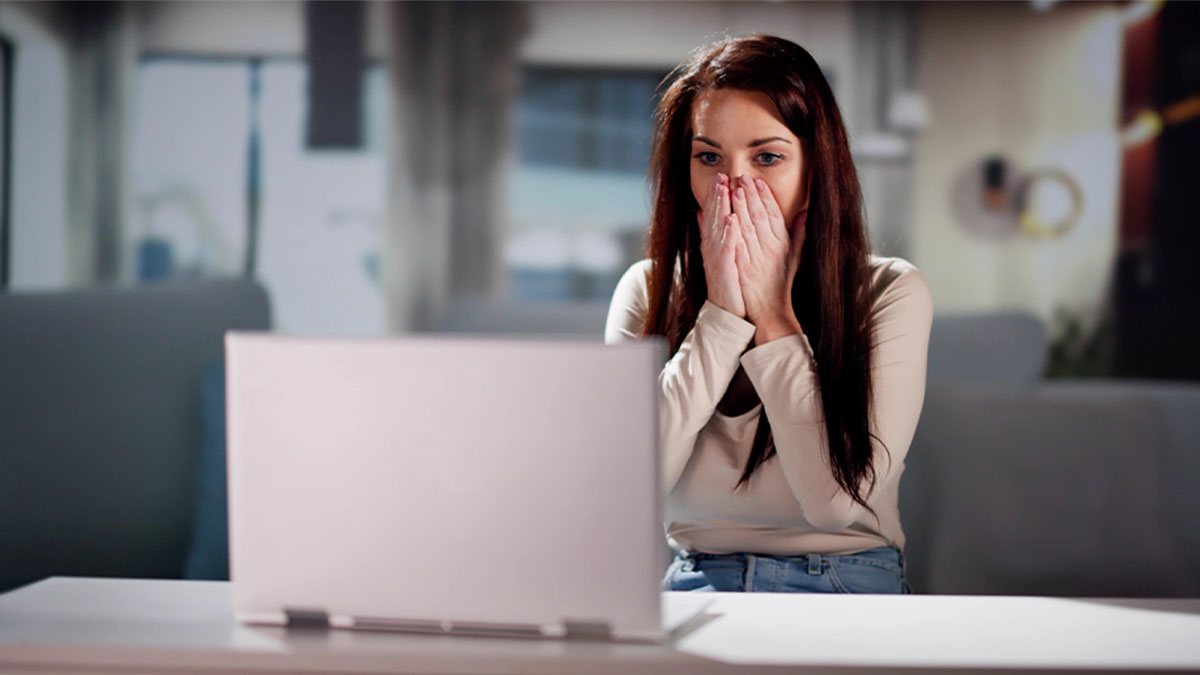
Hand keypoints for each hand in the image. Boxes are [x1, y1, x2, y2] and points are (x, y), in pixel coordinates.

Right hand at [697, 173, 745, 317]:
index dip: (716, 196)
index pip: (713, 215)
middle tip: (720, 175)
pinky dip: (728, 233)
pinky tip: (731, 219)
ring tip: (724, 189)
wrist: (726, 313)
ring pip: (718, 228)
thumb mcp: (719, 255)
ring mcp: (716, 258)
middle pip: (713, 217)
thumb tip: (701, 212)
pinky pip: (726, 248)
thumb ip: (710, 234)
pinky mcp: (724, 270)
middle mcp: (711, 249)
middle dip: (717, 196)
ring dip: (721, 207)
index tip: (721, 177)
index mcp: (713, 244)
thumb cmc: (728, 285)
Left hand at [730, 175, 806, 341]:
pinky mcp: (743, 268)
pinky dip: (731, 228)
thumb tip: (804, 212)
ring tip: (732, 187)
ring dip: (740, 205)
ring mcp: (756, 258)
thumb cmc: (780, 284)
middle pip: (759, 216)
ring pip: (747, 226)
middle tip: (741, 176)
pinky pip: (737, 244)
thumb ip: (798, 234)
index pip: (773, 214)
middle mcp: (770, 249)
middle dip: (750, 194)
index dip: (765, 196)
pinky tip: (726, 214)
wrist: (771, 311)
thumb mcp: (794, 258)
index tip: (758, 181)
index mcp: (782, 244)